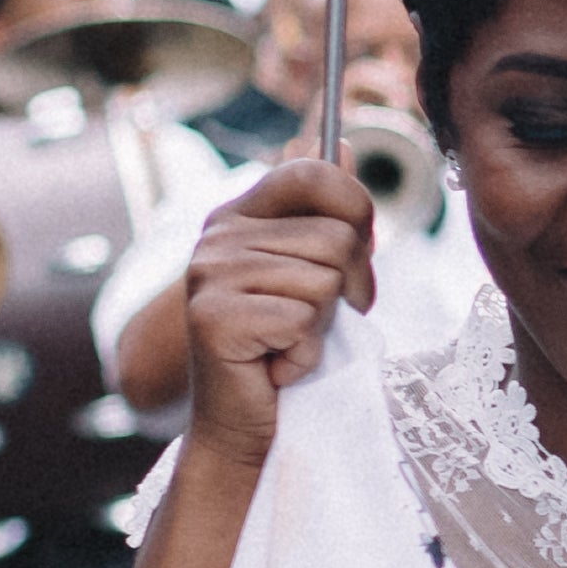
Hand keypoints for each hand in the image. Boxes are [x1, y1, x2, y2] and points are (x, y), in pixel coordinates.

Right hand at [177, 159, 376, 470]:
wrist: (243, 423)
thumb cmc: (284, 346)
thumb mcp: (312, 272)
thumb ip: (327, 215)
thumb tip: (346, 145)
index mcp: (239, 214)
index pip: (314, 172)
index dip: (356, 210)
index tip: (354, 255)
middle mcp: (218, 235)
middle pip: (337, 236)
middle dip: (349, 287)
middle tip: (316, 320)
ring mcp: (210, 275)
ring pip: (324, 281)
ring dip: (323, 326)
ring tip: (287, 342)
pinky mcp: (214, 318)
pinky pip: (303, 322)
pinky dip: (304, 355)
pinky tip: (274, 366)